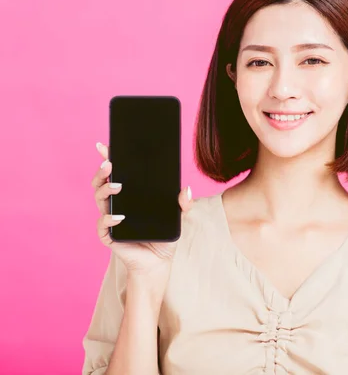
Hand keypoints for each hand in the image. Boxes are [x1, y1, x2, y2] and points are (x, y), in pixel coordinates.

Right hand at [91, 142, 193, 275]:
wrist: (159, 262)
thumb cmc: (164, 236)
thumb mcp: (178, 217)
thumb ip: (183, 203)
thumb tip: (187, 189)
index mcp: (129, 195)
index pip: (115, 174)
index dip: (108, 159)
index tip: (105, 145)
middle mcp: (116, 204)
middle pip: (101, 183)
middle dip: (102, 171)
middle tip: (110, 163)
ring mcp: (110, 219)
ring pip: (99, 199)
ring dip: (106, 190)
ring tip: (117, 185)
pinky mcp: (109, 236)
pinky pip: (103, 225)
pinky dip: (109, 219)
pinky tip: (119, 216)